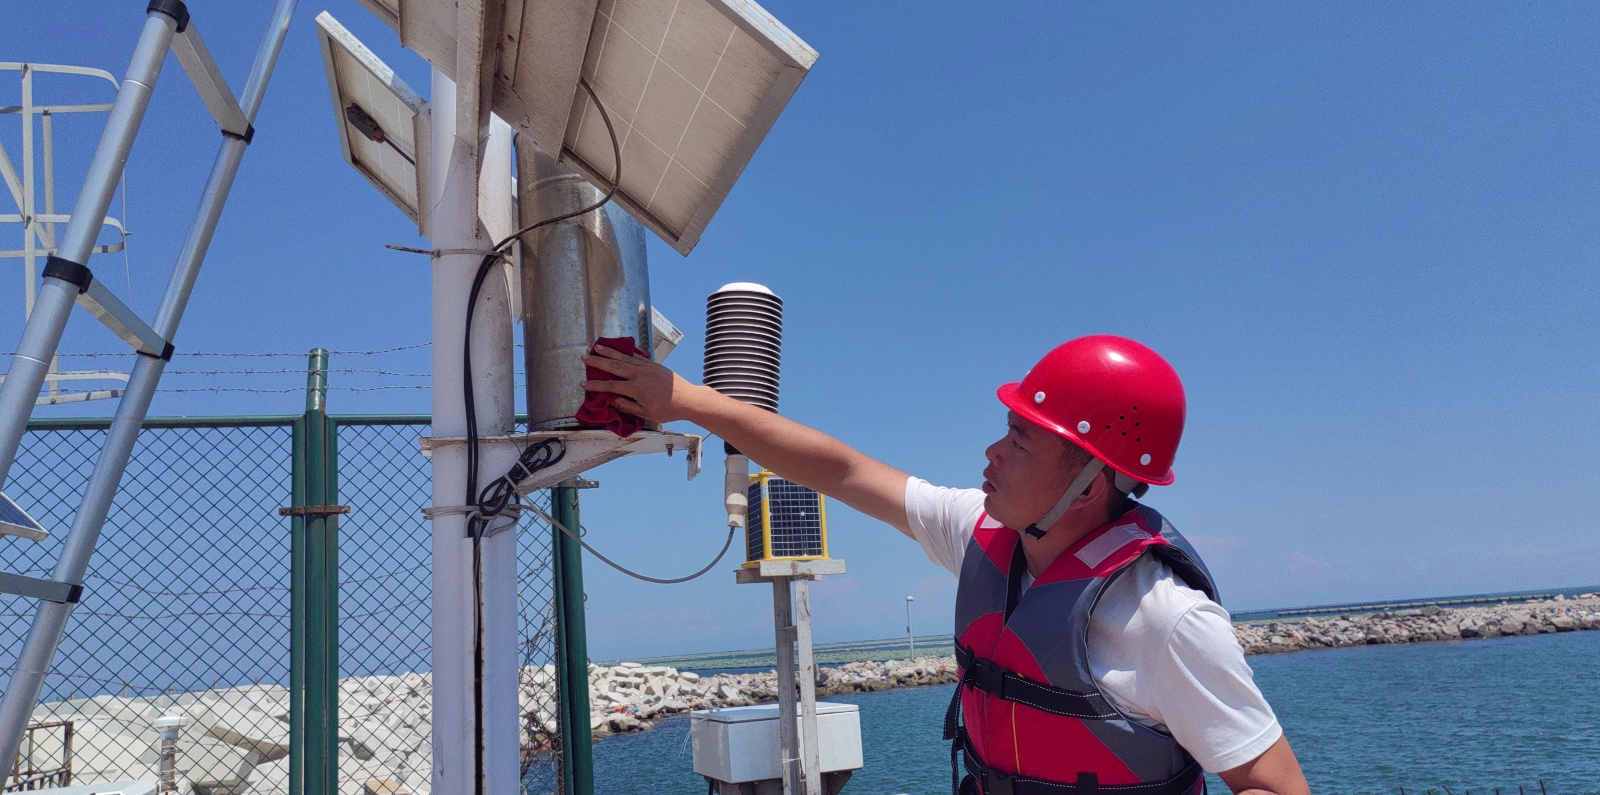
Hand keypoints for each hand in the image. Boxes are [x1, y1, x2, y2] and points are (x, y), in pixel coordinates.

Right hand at [580, 345, 700, 422]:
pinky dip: (626, 351)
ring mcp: (647, 367)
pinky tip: (619, 348)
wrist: (688, 399)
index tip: (584, 383)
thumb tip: (613, 401)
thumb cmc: (668, 410)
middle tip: (584, 357)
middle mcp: (640, 375)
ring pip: (624, 357)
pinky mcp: (653, 364)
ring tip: (597, 346)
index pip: (611, 386)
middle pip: (614, 366)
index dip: (596, 385)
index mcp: (636, 389)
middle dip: (597, 361)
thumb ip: (628, 407)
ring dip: (609, 351)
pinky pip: (636, 356)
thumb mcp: (646, 414)